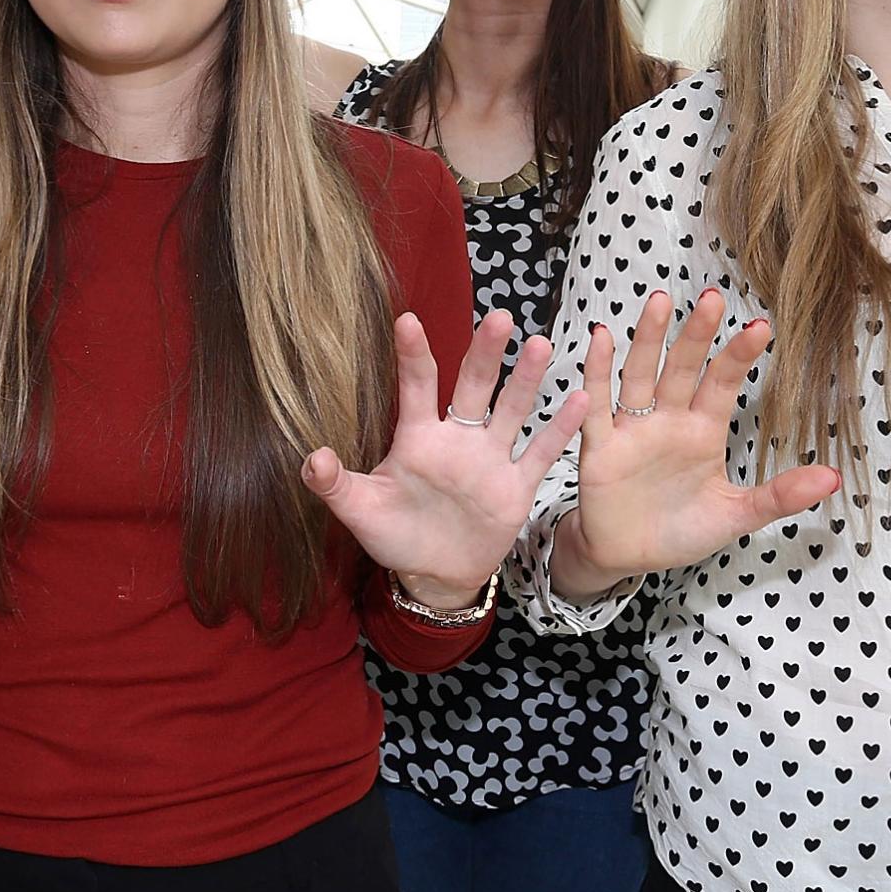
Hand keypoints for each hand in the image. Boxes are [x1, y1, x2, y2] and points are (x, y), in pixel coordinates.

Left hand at [302, 310, 586, 607]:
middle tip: (499, 317)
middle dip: (485, 354)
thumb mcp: (360, 511)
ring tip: (539, 345)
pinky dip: (559, 429)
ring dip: (525, 380)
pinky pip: (539, 453)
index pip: (416, 387)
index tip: (406, 320)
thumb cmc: (394, 534)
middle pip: (473, 387)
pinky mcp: (515, 485)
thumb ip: (335, 485)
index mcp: (417, 438)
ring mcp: (489, 459)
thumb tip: (310, 460)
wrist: (435, 574)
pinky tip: (580, 399)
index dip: (412, 355)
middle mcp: (457, 439)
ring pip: (511, 410)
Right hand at [566, 289, 838, 579]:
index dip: (738, 356)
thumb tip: (833, 478)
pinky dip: (596, 372)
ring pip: (640, 374)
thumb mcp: (735, 516)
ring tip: (660, 301)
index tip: (761, 327)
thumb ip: (779, 495)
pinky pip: (597, 405)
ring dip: (648, 338)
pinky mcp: (600, 446)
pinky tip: (602, 337)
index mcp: (702, 431)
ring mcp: (633, 429)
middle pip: (682, 368)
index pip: (722, 383)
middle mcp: (668, 420)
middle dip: (697, 333)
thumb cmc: (679, 531)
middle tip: (713, 297)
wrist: (625, 557)